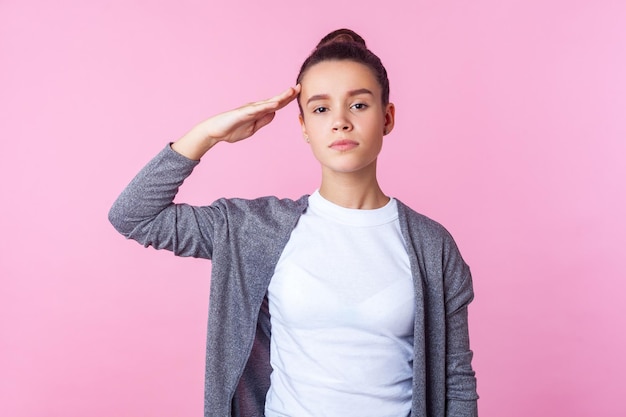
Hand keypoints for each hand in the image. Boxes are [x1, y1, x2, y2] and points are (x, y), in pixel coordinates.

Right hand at [172, 85, 300, 159]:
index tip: (298, 93)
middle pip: (275, 101)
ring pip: (268, 102)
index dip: (287, 100)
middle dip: (287, 94)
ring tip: (291, 91)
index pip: (276, 105)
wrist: (215, 133)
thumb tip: (274, 113)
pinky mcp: (242, 113)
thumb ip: (263, 121)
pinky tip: (276, 104)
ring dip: (280, 97)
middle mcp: (255, 108)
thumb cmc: (232, 130)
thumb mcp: (253, 128)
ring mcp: (249, 109)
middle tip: (300, 86)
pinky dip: (267, 106)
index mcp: (259, 112)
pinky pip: (257, 109)